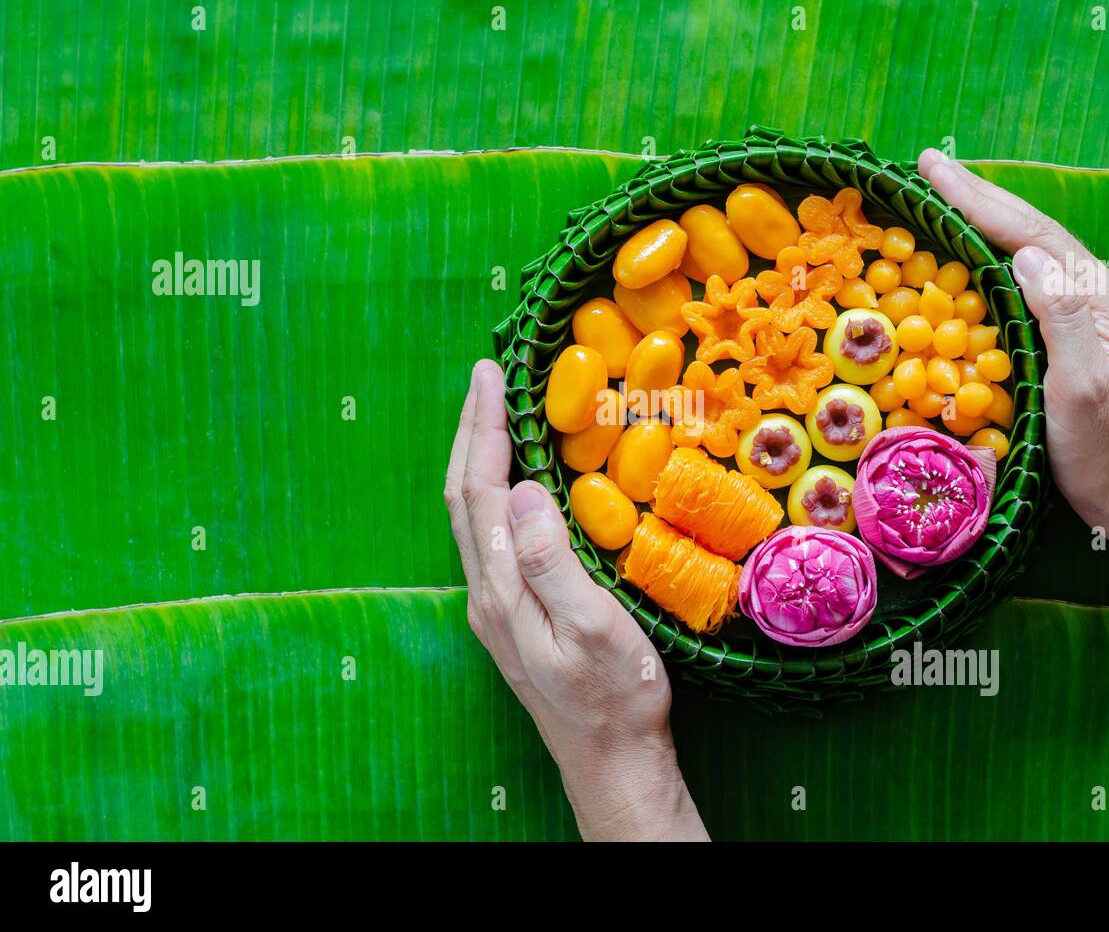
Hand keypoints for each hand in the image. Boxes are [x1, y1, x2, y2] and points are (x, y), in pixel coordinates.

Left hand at [444, 359, 707, 840]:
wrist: (612, 761)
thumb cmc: (616, 697)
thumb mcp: (594, 628)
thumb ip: (551, 561)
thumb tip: (520, 490)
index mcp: (502, 590)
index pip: (480, 491)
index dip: (482, 429)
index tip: (490, 376)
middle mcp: (487, 594)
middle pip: (464, 497)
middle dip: (471, 431)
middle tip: (486, 377)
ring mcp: (496, 606)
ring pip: (472, 516)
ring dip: (477, 458)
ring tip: (494, 413)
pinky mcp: (512, 615)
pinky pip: (490, 535)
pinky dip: (494, 489)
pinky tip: (514, 479)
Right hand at [917, 148, 1108, 543]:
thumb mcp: (1084, 391)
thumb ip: (1062, 318)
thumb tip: (1024, 257)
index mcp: (1106, 302)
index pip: (1035, 237)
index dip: (981, 202)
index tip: (934, 171)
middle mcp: (1106, 297)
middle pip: (1036, 233)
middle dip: (981, 197)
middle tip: (930, 165)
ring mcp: (1098, 316)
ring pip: (1036, 252)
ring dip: (990, 220)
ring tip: (947, 194)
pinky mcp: (1085, 337)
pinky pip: (1036, 281)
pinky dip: (999, 254)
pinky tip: (979, 251)